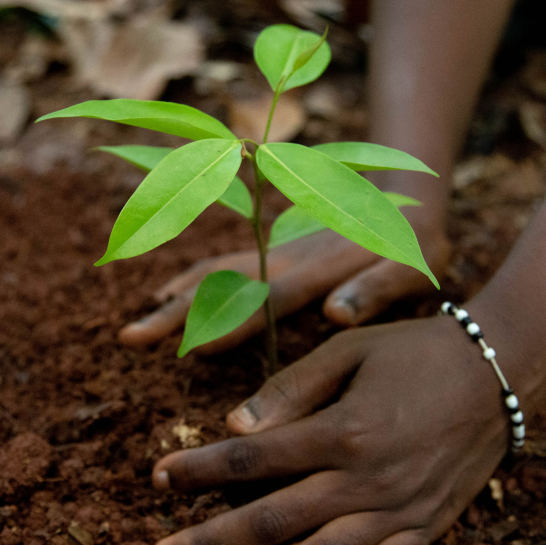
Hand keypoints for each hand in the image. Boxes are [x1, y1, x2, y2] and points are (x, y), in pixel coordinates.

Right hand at [119, 226, 449, 351]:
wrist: (409, 196)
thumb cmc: (415, 246)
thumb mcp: (410, 268)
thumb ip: (377, 289)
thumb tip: (335, 314)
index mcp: (317, 269)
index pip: (265, 300)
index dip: (226, 324)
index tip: (185, 348)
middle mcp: (285, 254)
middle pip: (222, 285)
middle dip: (175, 312)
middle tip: (129, 337)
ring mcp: (274, 246)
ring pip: (216, 270)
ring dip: (176, 293)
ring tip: (140, 316)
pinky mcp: (273, 243)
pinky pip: (226, 261)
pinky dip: (193, 276)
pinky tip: (172, 289)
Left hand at [149, 312, 527, 544]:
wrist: (496, 372)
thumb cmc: (413, 352)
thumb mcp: (348, 349)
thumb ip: (290, 388)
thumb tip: (235, 426)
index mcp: (342, 429)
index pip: (253, 458)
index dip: (200, 469)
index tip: (159, 477)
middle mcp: (366, 478)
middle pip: (274, 518)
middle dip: (211, 542)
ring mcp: (398, 509)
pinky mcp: (426, 525)